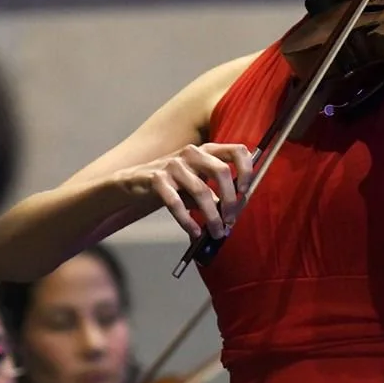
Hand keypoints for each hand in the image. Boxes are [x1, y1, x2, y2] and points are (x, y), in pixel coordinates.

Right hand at [114, 144, 253, 239]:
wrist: (136, 181)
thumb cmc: (174, 183)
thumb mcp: (198, 183)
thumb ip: (216, 195)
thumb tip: (231, 218)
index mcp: (207, 150)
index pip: (237, 150)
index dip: (247, 170)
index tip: (246, 192)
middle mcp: (192, 152)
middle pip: (222, 171)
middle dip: (230, 199)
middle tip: (230, 219)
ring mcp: (174, 164)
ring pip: (201, 191)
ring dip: (212, 216)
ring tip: (216, 232)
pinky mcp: (157, 179)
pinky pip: (177, 203)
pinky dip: (188, 221)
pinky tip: (194, 231)